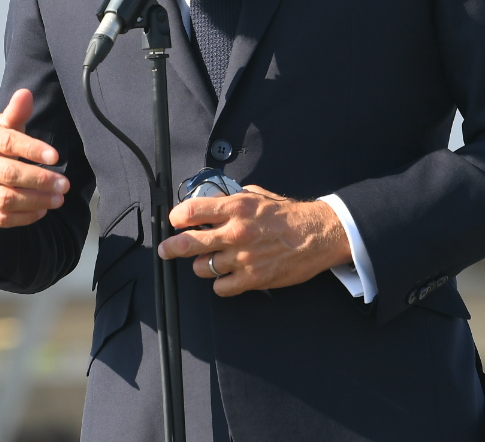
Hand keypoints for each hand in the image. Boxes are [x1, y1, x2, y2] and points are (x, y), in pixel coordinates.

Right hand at [0, 89, 68, 229]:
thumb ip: (15, 113)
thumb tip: (26, 93)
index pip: (8, 143)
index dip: (32, 149)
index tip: (55, 156)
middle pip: (9, 174)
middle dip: (40, 180)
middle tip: (64, 184)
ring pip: (5, 199)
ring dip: (35, 201)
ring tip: (58, 199)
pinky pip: (0, 218)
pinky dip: (23, 217)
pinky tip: (42, 210)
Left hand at [157, 186, 350, 295]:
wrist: (319, 235)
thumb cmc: (290, 216)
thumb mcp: (260, 196)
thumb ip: (234, 199)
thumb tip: (214, 201)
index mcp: (236, 207)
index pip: (192, 210)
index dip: (178, 217)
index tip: (175, 221)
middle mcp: (236, 232)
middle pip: (189, 242)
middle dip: (171, 247)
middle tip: (166, 250)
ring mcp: (243, 257)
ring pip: (203, 268)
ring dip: (203, 265)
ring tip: (211, 260)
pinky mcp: (252, 279)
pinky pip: (221, 287)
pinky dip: (221, 284)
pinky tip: (227, 276)